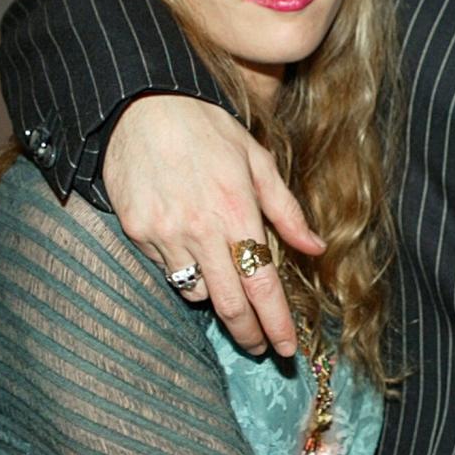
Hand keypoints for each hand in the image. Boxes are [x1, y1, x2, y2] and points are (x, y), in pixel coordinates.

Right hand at [104, 95, 323, 355]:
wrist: (141, 105)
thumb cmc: (207, 128)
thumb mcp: (256, 159)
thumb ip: (286, 210)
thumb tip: (317, 247)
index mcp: (238, 212)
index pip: (262, 285)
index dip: (277, 323)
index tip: (287, 349)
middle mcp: (201, 230)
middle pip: (229, 304)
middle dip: (249, 334)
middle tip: (262, 348)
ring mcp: (165, 234)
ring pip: (194, 292)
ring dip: (214, 298)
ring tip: (223, 283)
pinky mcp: (137, 232)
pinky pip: (165, 269)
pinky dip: (181, 269)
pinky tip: (186, 246)